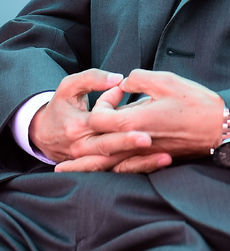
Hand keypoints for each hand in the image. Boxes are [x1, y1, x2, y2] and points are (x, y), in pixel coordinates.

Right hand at [29, 68, 152, 165]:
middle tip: (152, 140)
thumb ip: (93, 79)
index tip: (141, 122)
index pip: (100, 124)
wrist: (43, 134)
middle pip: (109, 148)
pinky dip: (138, 169)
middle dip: (131, 145)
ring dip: (141, 163)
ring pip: (115, 164)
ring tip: (164, 158)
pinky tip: (157, 163)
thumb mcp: (70, 86)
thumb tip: (118, 79)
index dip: (120, 125)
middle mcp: (82, 147)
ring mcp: (89, 160)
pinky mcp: (96, 167)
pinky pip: (117, 171)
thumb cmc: (61, 105)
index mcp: (77, 126)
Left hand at [56, 69, 224, 173]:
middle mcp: (136, 142)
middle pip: (96, 147)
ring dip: (84, 166)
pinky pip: (124, 169)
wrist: (220, 128)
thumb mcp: (166, 80)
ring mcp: (144, 155)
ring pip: (106, 164)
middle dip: (80, 142)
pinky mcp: (154, 160)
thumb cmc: (195, 102)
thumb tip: (125, 83)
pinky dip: (107, 171)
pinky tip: (100, 172)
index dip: (101, 103)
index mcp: (135, 121)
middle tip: (68, 138)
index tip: (116, 91)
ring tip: (64, 169)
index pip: (99, 118)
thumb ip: (139, 79)